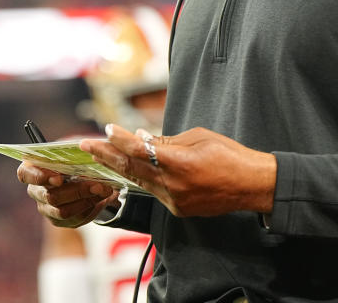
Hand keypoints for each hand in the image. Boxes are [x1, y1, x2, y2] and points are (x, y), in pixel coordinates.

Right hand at [18, 161, 119, 227]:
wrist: (76, 175)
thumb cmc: (70, 159)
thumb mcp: (70, 154)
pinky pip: (73, 219)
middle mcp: (35, 190)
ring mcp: (45, 208)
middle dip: (77, 191)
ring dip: (86, 200)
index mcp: (31, 169)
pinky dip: (90, 209)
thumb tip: (92, 155)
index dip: (40, 177)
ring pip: (63, 211)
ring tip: (103, 191)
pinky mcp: (57, 220)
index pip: (25, 174)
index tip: (59, 178)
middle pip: (50, 196)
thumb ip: (73, 156)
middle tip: (97, 184)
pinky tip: (100, 199)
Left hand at [80, 124, 276, 217]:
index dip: (120, 139)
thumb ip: (167, 141)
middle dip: (107, 155)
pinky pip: (154, 191)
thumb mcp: (197, 138)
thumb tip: (142, 138)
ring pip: (139, 181)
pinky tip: (132, 168)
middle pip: (131, 168)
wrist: (251, 185)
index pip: (140, 150)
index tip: (107, 129)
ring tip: (101, 155)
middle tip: (86, 145)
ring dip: (120, 167)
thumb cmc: (229, 155)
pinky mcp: (177, 209)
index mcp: (178, 163)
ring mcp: (174, 200)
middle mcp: (172, 185)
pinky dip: (142, 178)